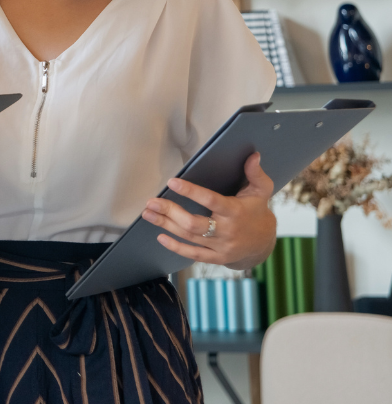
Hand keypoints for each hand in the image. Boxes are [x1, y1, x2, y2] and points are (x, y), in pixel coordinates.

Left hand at [141, 152, 276, 269]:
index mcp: (235, 211)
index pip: (211, 200)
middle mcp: (227, 231)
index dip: (191, 192)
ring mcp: (221, 247)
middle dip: (170, 212)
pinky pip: (193, 254)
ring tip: (148, 214)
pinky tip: (161, 237)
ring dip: (166, 225)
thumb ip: (255, 173)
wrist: (264, 244)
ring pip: (189, 237)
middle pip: (193, 223)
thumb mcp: (261, 191)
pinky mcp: (216, 258)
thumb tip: (253, 155)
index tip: (172, 182)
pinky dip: (176, 247)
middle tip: (152, 202)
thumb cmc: (257, 211)